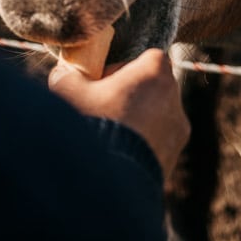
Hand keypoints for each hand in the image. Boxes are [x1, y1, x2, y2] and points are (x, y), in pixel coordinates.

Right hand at [48, 48, 189, 179]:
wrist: (106, 182)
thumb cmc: (92, 123)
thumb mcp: (69, 91)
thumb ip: (68, 75)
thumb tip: (64, 74)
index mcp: (155, 72)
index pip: (147, 57)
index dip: (122, 67)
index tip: (102, 82)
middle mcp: (174, 99)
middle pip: (151, 87)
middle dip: (128, 95)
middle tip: (102, 109)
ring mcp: (177, 133)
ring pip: (154, 118)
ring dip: (134, 122)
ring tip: (106, 135)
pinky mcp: (171, 160)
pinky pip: (154, 145)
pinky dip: (138, 147)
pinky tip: (114, 155)